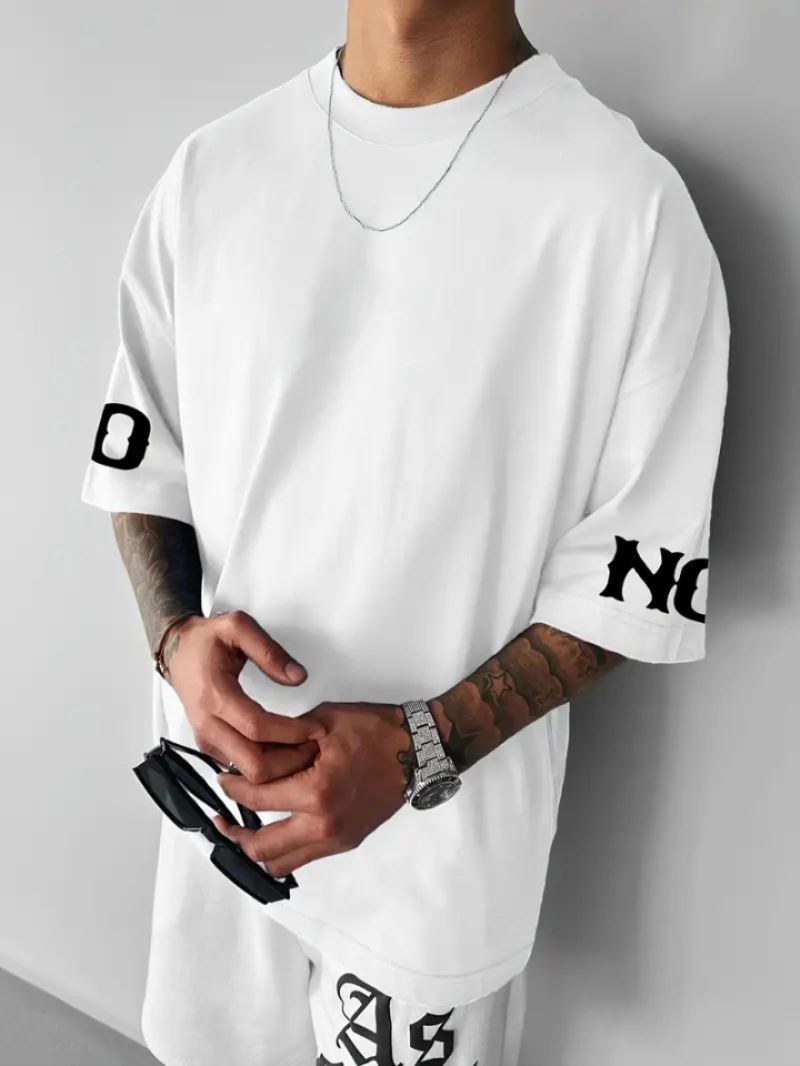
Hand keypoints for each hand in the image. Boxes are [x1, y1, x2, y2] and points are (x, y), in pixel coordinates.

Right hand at [163, 610, 324, 782]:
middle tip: (314, 745)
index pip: (257, 727)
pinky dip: (266, 765)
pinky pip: (240, 767)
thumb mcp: (238, 627)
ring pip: (247, 772)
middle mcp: (208, 724)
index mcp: (215, 695)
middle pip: (253, 764)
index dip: (291, 732)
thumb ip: (269, 651)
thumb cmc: (205, 640)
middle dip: (289, 760)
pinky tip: (284, 749)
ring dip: (280, 768)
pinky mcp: (210, 746)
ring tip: (304, 748)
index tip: (316, 728)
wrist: (177, 651)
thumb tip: (296, 677)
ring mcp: (207, 738)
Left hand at [211, 701, 413, 876]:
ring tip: (244, 828)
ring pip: (282, 865)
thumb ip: (284, 741)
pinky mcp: (346, 841)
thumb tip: (251, 754)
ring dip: (258, 849)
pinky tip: (277, 826)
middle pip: (261, 849)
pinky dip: (284, 849)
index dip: (232, 789)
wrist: (418, 750)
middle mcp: (325, 826)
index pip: (257, 800)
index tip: (223, 778)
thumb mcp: (322, 722)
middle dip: (234, 835)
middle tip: (222, 818)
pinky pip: (304, 858)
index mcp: (316, 793)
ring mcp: (337, 839)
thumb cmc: (374, 730)